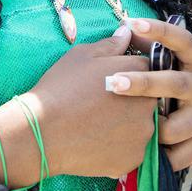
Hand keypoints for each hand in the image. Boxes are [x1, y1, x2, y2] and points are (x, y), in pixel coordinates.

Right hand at [22, 25, 153, 178]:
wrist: (42, 131)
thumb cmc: (61, 87)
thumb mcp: (82, 56)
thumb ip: (111, 45)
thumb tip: (127, 32)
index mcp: (139, 72)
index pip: (148, 68)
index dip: (129, 73)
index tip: (112, 80)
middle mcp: (149, 102)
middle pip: (149, 98)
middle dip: (132, 99)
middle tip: (103, 104)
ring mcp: (144, 132)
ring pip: (142, 125)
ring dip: (128, 123)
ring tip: (99, 123)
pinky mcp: (134, 158)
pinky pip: (133, 149)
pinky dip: (120, 145)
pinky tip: (98, 139)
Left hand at [106, 18, 191, 170]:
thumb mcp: (189, 62)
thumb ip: (159, 48)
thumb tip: (123, 30)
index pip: (183, 41)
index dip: (160, 31)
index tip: (135, 23)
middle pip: (174, 84)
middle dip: (143, 84)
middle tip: (114, 82)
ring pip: (170, 128)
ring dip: (149, 129)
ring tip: (132, 127)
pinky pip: (176, 156)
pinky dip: (159, 157)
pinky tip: (144, 153)